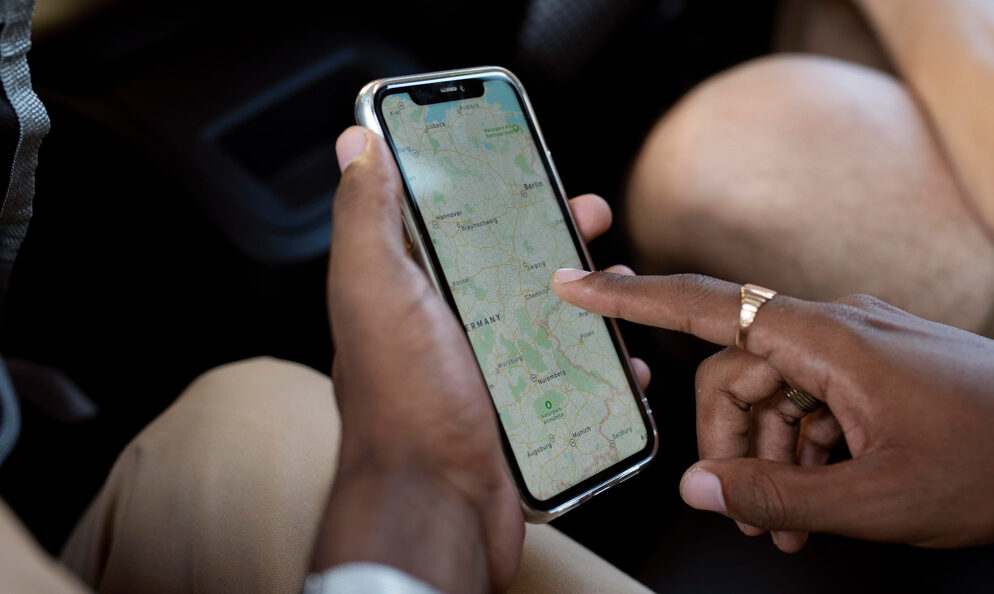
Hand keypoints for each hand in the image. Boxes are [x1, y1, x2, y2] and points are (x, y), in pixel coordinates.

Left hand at [312, 126, 647, 591]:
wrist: (435, 507)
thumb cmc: (403, 401)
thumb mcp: (376, 291)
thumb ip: (366, 216)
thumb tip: (356, 141)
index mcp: (408, 290)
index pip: (450, 219)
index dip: (488, 184)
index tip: (528, 161)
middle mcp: (445, 327)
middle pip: (508, 264)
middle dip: (554, 234)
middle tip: (592, 216)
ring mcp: (485, 372)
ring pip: (546, 318)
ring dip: (589, 298)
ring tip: (623, 286)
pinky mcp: (521, 414)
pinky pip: (568, 377)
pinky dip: (600, 364)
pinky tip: (623, 360)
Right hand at [551, 271, 993, 552]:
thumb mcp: (873, 498)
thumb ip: (775, 495)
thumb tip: (700, 488)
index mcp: (826, 339)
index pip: (706, 306)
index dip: (633, 299)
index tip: (576, 286)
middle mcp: (836, 328)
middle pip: (737, 376)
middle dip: (733, 447)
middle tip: (756, 518)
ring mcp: (860, 347)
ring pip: (775, 397)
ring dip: (774, 462)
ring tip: (800, 527)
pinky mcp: (879, 369)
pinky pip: (814, 403)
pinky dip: (806, 452)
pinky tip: (825, 503)